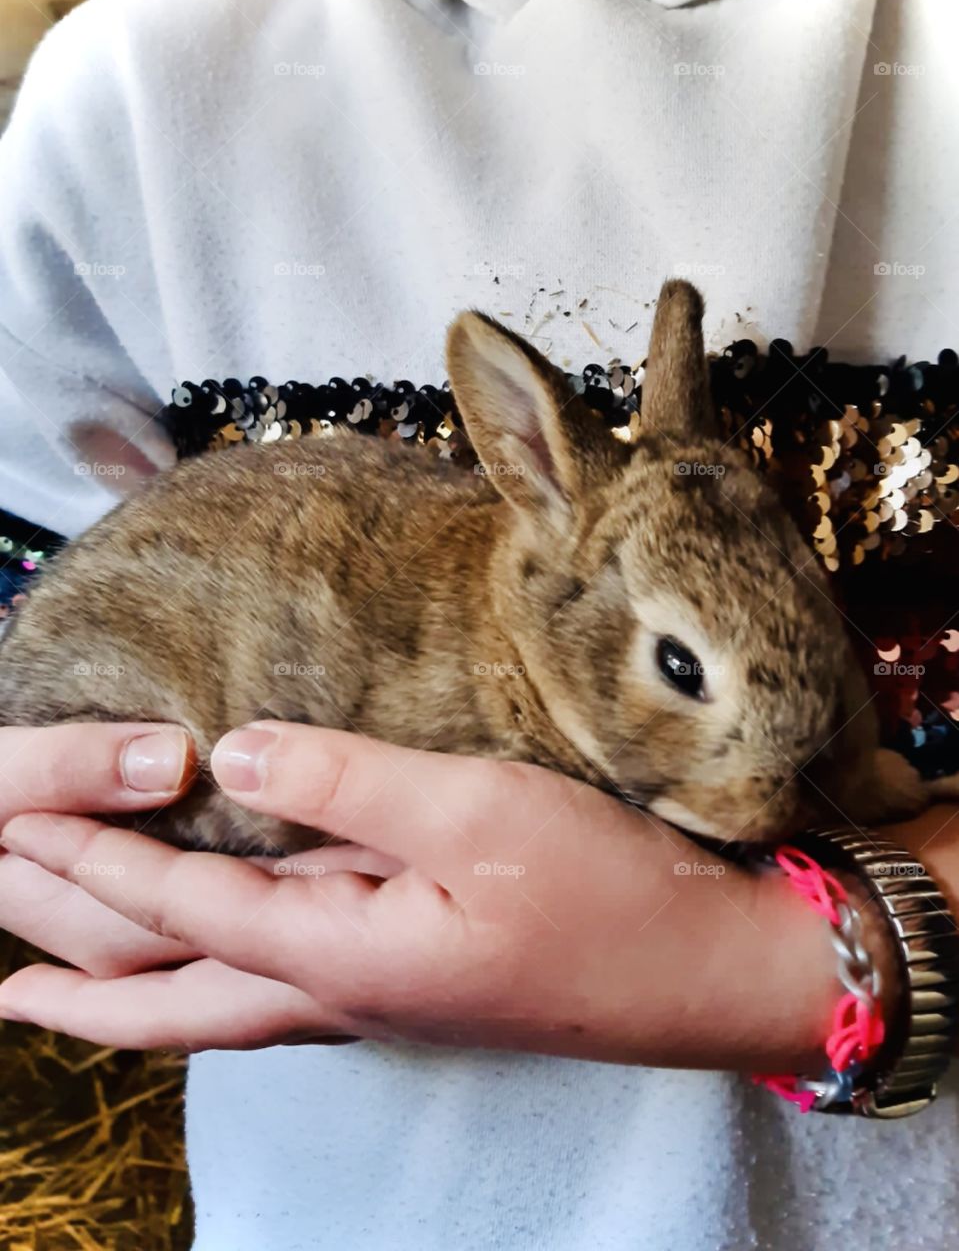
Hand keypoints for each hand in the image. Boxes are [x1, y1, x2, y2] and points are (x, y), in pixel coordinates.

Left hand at [0, 721, 848, 1067]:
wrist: (709, 969)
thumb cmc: (607, 894)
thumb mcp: (477, 813)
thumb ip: (344, 783)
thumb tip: (231, 757)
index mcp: (343, 953)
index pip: (177, 907)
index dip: (89, 861)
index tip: (15, 821)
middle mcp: (340, 993)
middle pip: (165, 994)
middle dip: (67, 962)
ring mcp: (373, 997)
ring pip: (208, 1008)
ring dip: (116, 993)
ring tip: (44, 987)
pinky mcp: (408, 979)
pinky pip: (266, 990)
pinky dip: (197, 984)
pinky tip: (202, 965)